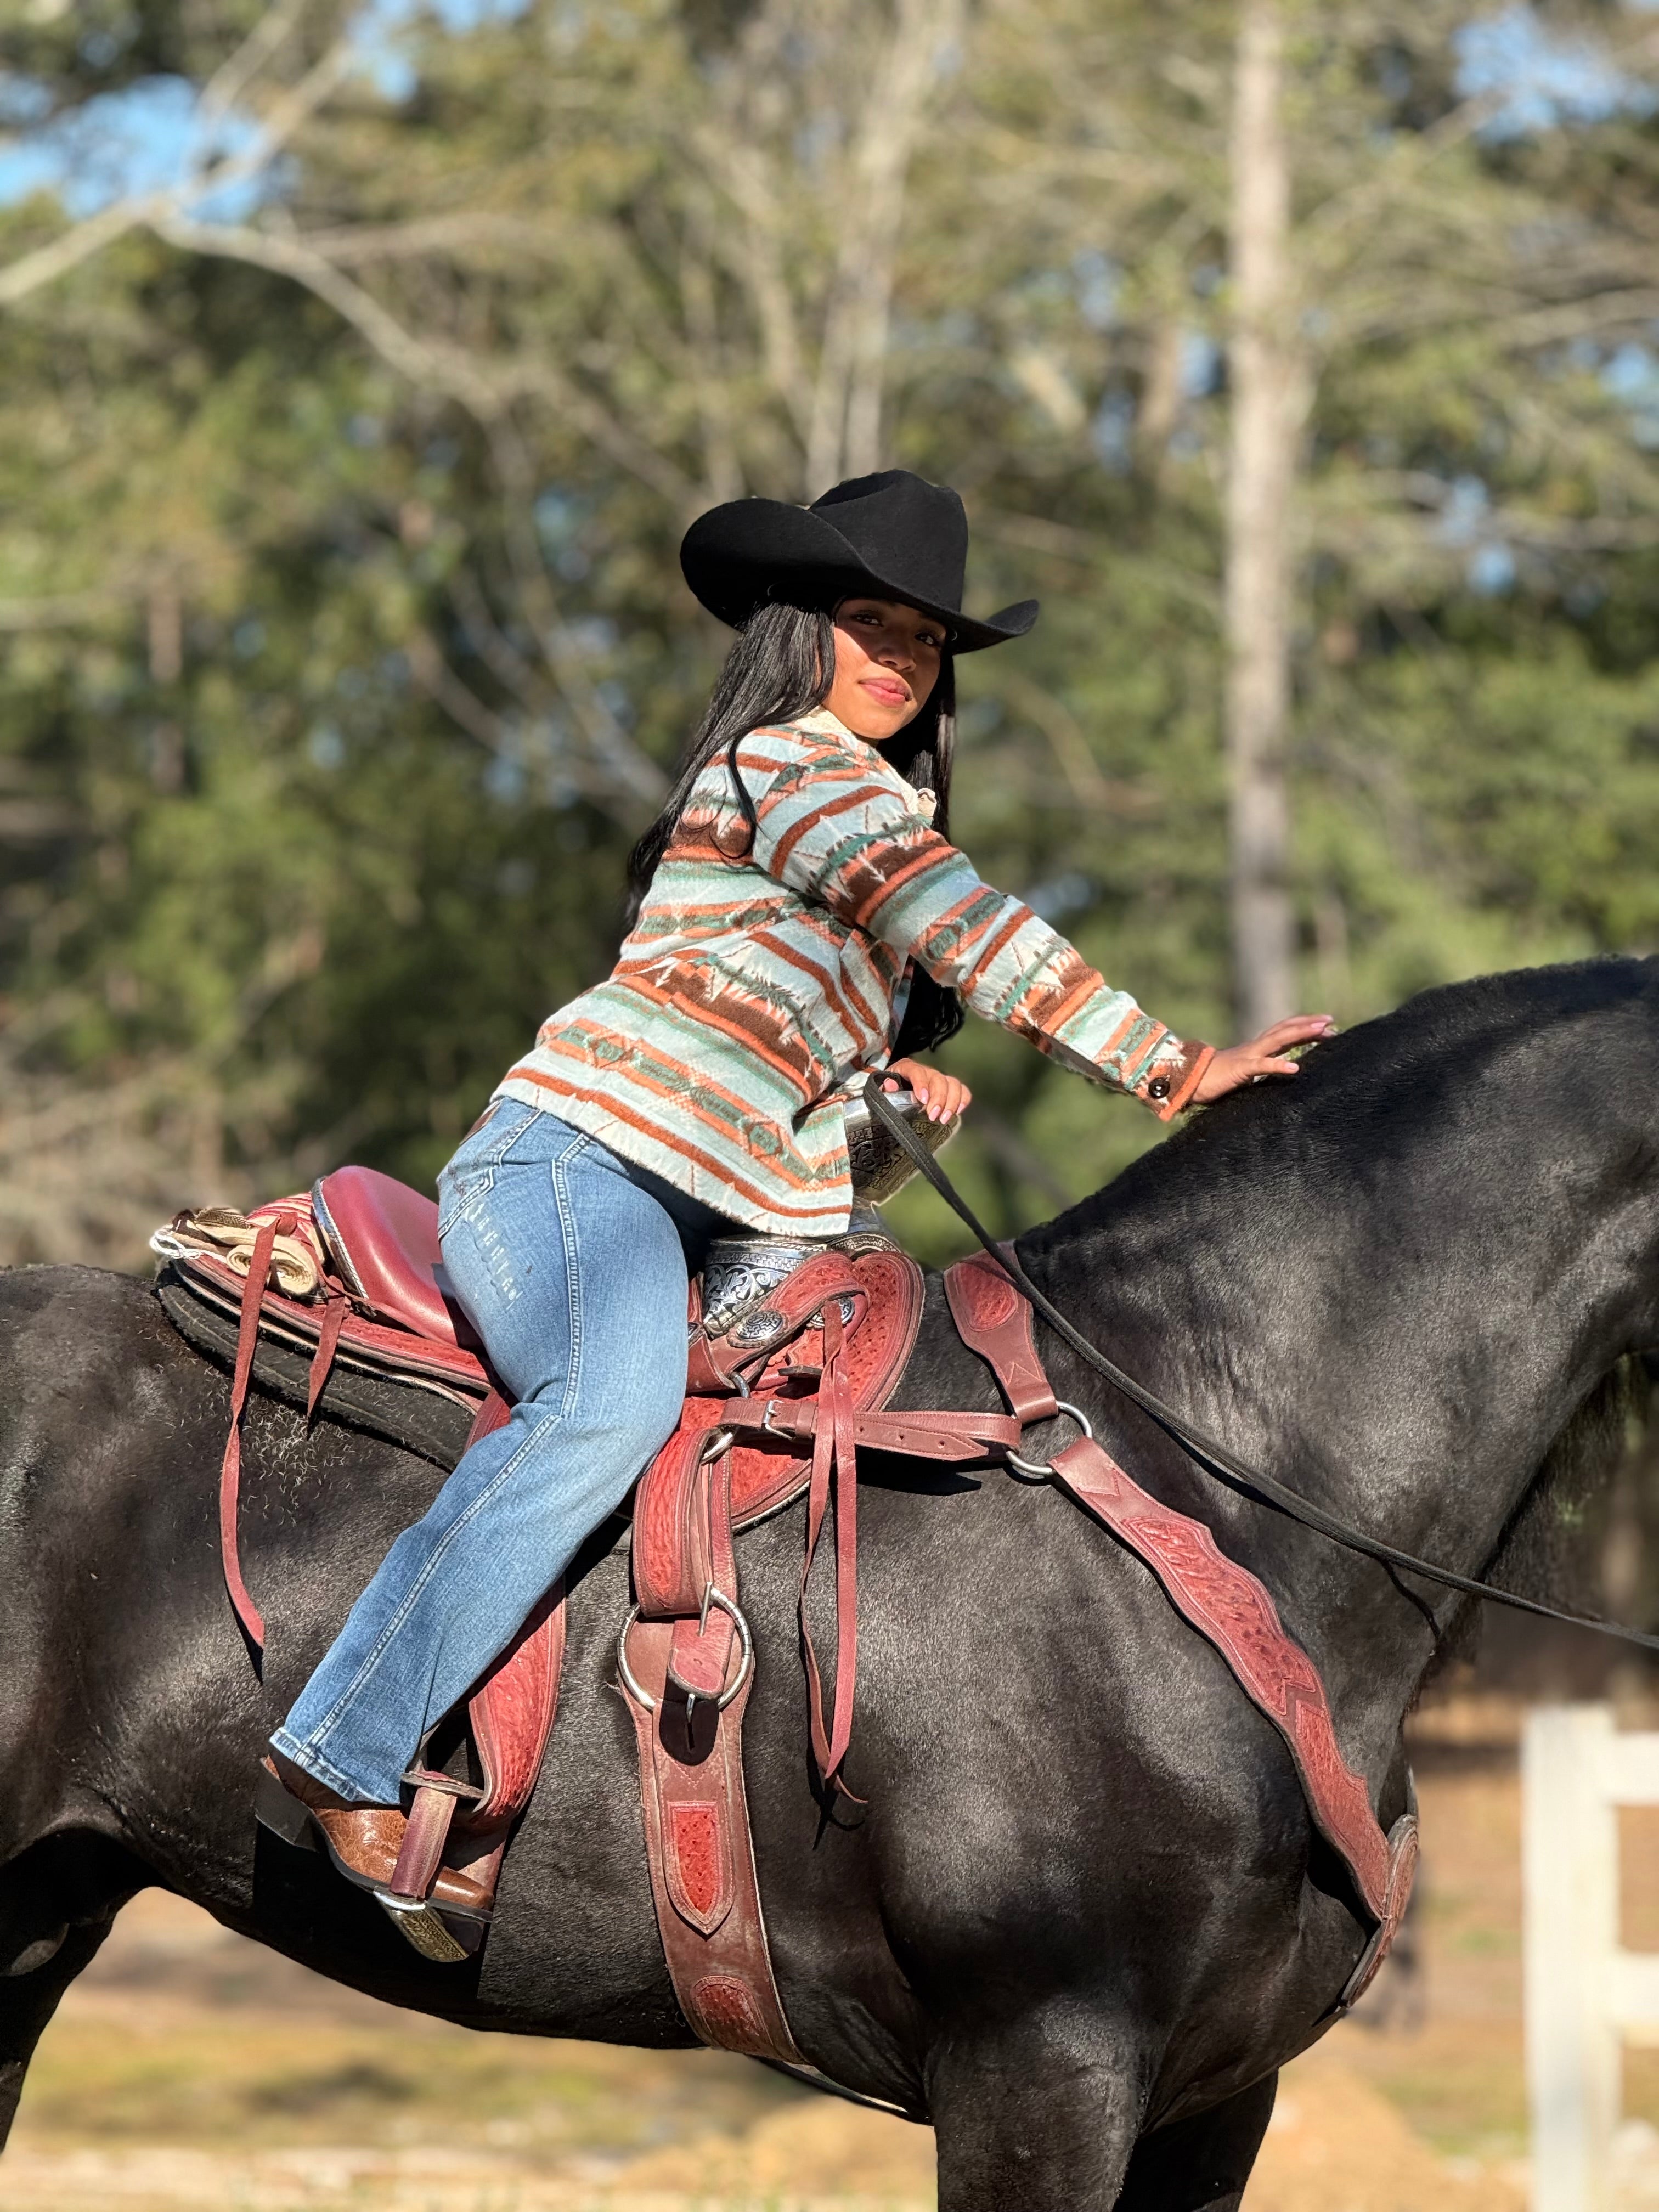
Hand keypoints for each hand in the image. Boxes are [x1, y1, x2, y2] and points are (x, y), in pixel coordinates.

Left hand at [883, 1058, 971, 1123]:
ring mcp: (938, 1079)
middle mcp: (925, 1071)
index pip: (917, 1071)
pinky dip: (963, 1099)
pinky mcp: (948, 1088)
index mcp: (907, 1068)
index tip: (923, 1100)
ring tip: (944, 1119)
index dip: (922, 1084)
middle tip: (934, 1116)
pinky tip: (957, 1112)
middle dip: (939, 1098)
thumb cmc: (888, 1094)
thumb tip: (890, 1085)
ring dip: (952, 1101)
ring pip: (953, 1083)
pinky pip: (962, 1089)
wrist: (894, 1095)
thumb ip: (884, 1090)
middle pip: (938, 1079)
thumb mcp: (880, 1091)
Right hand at [1191, 1015, 1335, 1103]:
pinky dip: (1278, 1065)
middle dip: (1309, 1024)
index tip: (1327, 1027)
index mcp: (1256, 1048)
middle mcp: (1255, 1047)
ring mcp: (1248, 1056)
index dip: (1305, 1026)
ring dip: (1301, 1033)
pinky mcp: (1240, 1069)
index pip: (1285, 1032)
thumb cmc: (1215, 1079)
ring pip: (1278, 1039)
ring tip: (1322, 1031)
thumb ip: (1260, 1068)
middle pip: (1286, 1029)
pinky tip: (1295, 1069)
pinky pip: (1261, 1066)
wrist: (1188, 1081)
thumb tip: (1278, 1070)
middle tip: (1331, 1021)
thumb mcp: (1244, 1073)